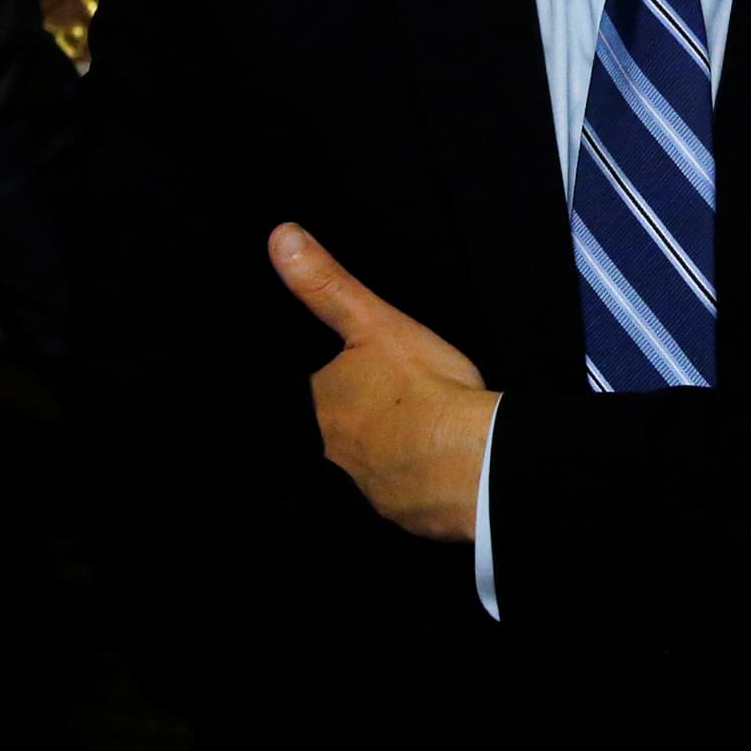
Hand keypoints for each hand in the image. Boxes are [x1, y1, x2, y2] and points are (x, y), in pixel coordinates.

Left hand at [271, 223, 497, 539]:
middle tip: (390, 404)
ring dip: (386, 452)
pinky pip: (402, 494)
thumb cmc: (422, 390)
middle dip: (359, 419)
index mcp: (321, 406)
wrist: (472, 464)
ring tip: (411, 435)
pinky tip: (431, 470)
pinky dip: (413, 482)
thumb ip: (327, 284)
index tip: (360, 378)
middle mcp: (334, 453)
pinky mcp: (404, 513)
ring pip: (369, 464)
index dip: (336, 383)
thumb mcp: (375, 321)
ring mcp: (368, 488)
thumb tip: (278, 237)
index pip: (314, 391)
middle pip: (338, 431)